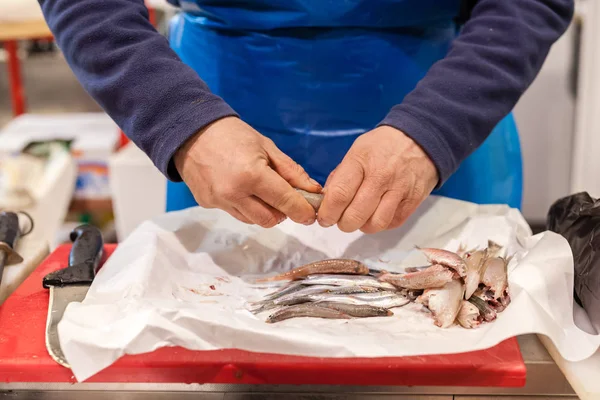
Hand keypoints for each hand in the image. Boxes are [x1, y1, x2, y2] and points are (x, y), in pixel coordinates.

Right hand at [174, 117, 320, 226]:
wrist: (191, 132)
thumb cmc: (232, 134)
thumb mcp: (266, 146)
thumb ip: (291, 171)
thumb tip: (313, 190)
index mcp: (252, 175)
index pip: (285, 202)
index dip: (302, 211)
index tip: (311, 215)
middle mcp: (234, 193)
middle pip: (270, 219)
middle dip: (283, 212)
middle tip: (285, 198)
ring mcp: (219, 201)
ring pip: (253, 220)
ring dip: (265, 211)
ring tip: (263, 192)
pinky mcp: (208, 204)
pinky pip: (236, 213)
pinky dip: (246, 207)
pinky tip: (244, 190)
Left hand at [317, 126, 438, 232]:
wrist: (421, 137)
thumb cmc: (382, 145)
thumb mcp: (356, 151)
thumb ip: (340, 176)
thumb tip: (327, 201)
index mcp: (360, 161)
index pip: (339, 195)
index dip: (328, 213)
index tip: (324, 217)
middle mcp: (380, 176)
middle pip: (355, 215)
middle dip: (343, 223)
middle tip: (341, 219)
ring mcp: (399, 189)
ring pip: (375, 224)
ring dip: (362, 226)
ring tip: (360, 217)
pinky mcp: (413, 200)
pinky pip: (392, 223)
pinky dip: (381, 224)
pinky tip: (377, 213)